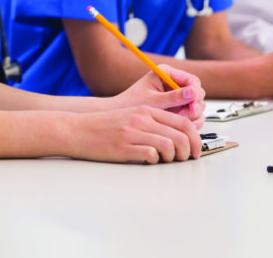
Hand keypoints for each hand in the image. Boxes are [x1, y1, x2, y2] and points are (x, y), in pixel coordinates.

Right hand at [68, 106, 201, 163]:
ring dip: (173, 158)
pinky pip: (151, 155)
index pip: (183, 122)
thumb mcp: (130, 116)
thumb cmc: (103, 126)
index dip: (195, 139)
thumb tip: (179, 138)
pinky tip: (148, 161)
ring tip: (165, 161)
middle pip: (180, 135)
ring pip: (169, 146)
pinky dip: (155, 161)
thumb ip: (152, 122)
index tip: (195, 150)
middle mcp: (141, 118)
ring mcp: (132, 132)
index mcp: (146, 110)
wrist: (77, 130)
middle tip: (185, 160)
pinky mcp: (123, 147)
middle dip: (188, 151)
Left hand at [110, 65, 204, 128]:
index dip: (195, 93)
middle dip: (193, 107)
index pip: (192, 80)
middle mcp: (174, 83)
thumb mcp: (153, 101)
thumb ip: (173, 97)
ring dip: (191, 116)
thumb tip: (192, 92)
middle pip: (197, 94)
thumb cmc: (132, 104)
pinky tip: (181, 128)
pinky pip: (192, 115)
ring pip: (196, 106)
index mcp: (166, 74)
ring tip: (177, 122)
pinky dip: (190, 122)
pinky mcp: (178, 108)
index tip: (192, 105)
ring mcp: (177, 97)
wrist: (123, 116)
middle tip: (183, 116)